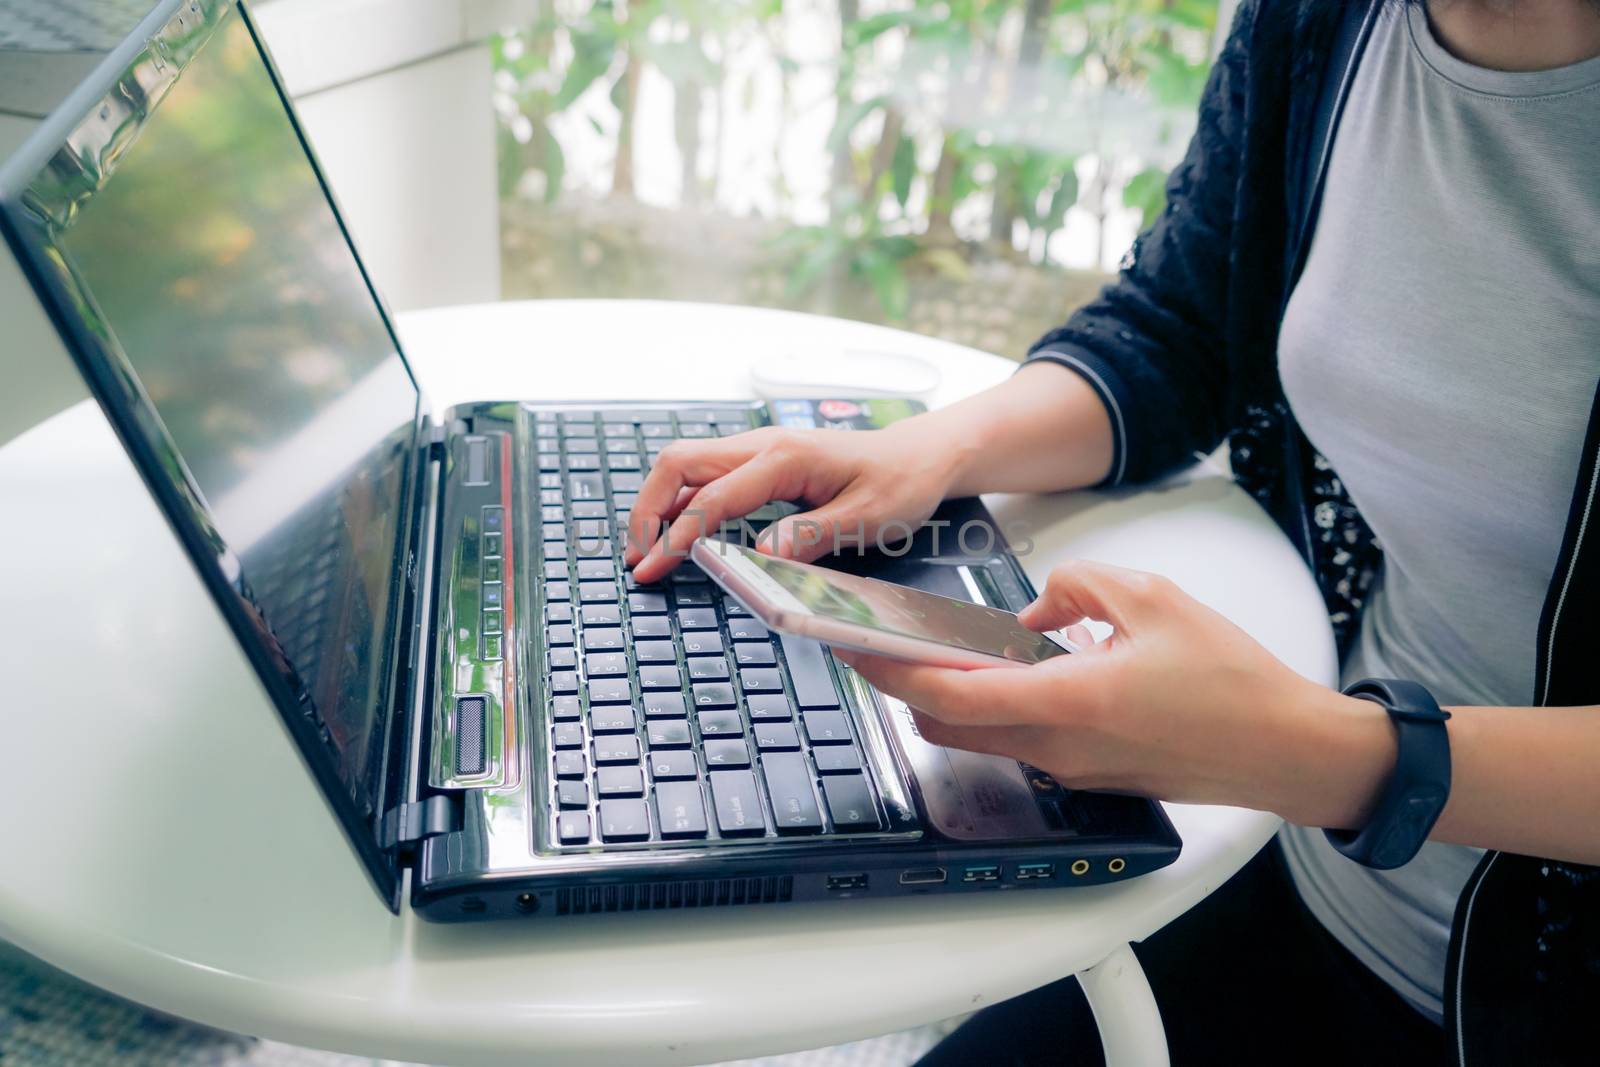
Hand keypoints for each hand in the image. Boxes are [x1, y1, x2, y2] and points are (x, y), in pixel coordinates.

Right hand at [624, 419, 973, 582]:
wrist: (920, 456)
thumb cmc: (900, 482)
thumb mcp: (867, 516)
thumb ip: (812, 535)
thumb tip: (762, 557)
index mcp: (785, 457)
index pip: (713, 497)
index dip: (679, 535)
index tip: (655, 568)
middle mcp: (763, 447)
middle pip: (679, 464)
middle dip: (648, 509)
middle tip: (638, 557)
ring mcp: (759, 452)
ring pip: (686, 467)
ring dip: (659, 504)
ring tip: (646, 550)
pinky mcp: (762, 464)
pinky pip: (707, 476)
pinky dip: (681, 502)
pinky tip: (677, 533)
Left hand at [835, 559, 1398, 828]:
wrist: (1284, 748)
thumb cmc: (1231, 680)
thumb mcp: (1152, 597)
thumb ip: (1077, 588)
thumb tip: (1036, 608)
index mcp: (1067, 703)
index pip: (949, 695)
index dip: (889, 672)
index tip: (851, 645)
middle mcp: (1057, 746)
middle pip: (946, 725)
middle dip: (903, 687)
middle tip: (879, 643)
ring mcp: (1071, 767)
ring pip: (979, 735)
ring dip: (950, 697)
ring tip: (939, 646)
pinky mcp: (1088, 772)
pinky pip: (1019, 739)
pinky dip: (997, 706)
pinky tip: (1013, 667)